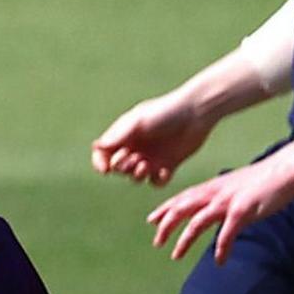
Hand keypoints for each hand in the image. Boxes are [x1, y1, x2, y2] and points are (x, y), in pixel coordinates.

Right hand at [91, 89, 215, 186]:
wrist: (196, 113)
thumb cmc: (165, 112)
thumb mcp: (138, 121)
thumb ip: (118, 135)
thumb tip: (97, 147)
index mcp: (124, 135)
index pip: (103, 153)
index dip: (100, 163)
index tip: (106, 170)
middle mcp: (136, 148)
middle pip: (118, 168)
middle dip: (122, 168)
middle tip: (134, 159)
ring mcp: (151, 158)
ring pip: (136, 177)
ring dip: (137, 175)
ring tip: (146, 165)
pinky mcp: (168, 165)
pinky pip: (157, 182)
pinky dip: (158, 180)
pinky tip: (164, 171)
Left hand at [147, 151, 293, 262]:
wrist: (284, 170)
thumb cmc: (261, 180)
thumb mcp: (233, 185)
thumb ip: (219, 196)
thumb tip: (210, 210)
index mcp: (213, 187)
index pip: (182, 197)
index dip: (165, 209)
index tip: (151, 220)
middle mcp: (215, 193)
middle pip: (182, 208)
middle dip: (166, 225)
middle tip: (156, 242)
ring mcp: (228, 201)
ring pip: (197, 222)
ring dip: (184, 239)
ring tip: (176, 255)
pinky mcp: (243, 211)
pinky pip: (227, 233)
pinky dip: (221, 248)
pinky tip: (219, 261)